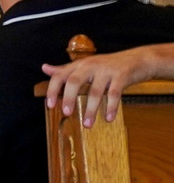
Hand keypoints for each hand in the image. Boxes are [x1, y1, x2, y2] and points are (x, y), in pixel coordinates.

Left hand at [44, 42, 173, 124]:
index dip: (53, 89)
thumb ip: (65, 69)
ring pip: (94, 91)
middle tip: (66, 113)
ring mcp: (106, 71)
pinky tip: (108, 118)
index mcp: (80, 64)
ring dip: (90, 109)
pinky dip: (111, 107)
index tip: (49, 104)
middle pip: (75, 81)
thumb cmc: (108, 65)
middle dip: (68, 98)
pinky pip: (114, 94)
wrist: (138, 59)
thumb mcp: (85, 65)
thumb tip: (44, 68)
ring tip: (87, 124)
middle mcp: (91, 65)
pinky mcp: (122, 76)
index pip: (61, 75)